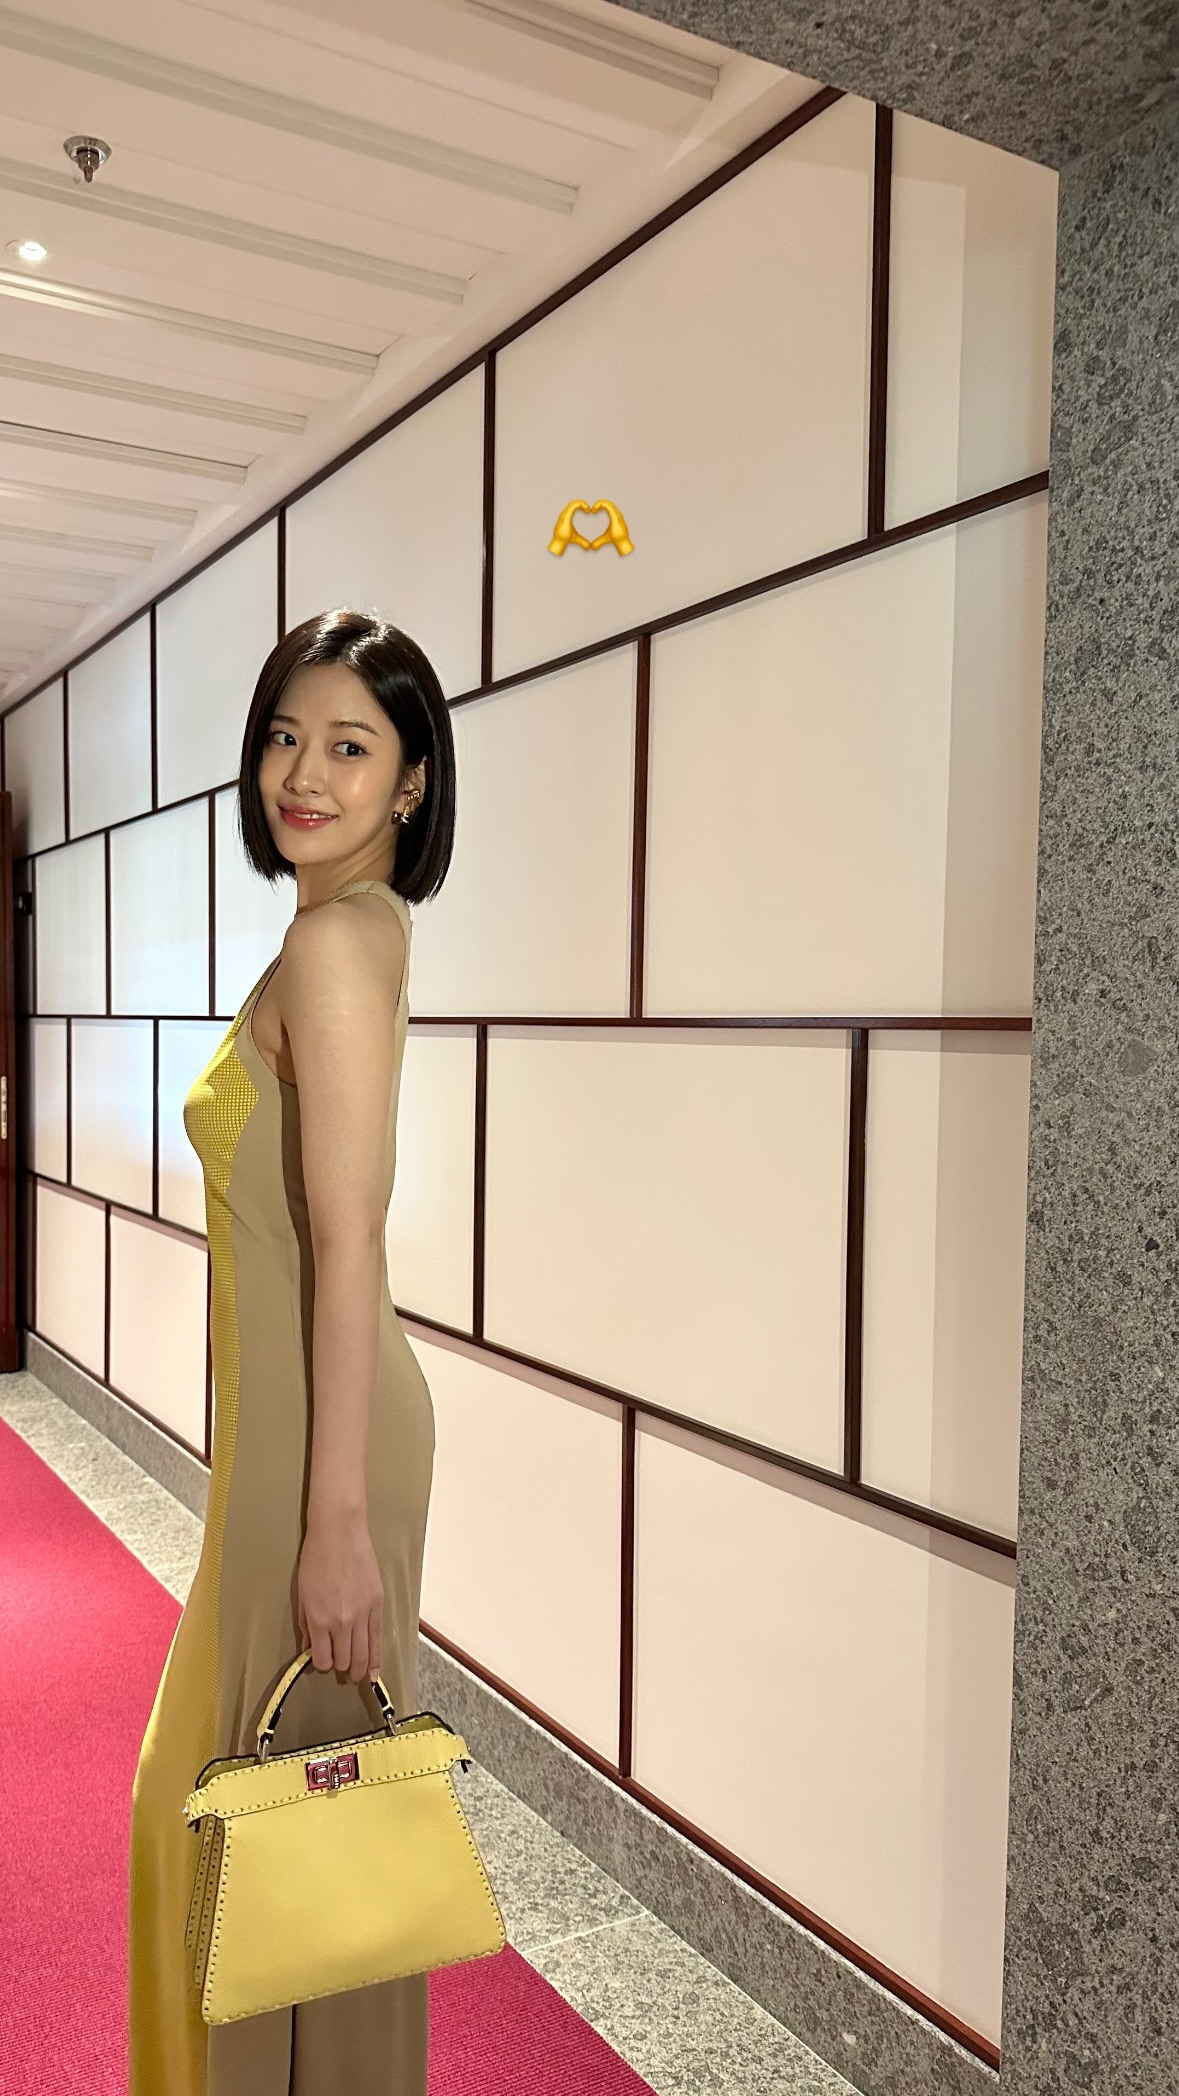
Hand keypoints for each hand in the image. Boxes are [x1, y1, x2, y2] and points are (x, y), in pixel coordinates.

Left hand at [296, 1508, 383, 1682]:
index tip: (320, 1662)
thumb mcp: (303, 1594)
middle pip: (345, 1660)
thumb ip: (306, 1624)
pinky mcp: (377, 1604)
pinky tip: (375, 1670)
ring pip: (364, 1654)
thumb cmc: (315, 1559)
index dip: (320, 1665)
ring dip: (360, 1668)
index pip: (322, 1659)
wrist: (340, 1533)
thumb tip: (310, 1646)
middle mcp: (342, 1622)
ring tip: (358, 1676)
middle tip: (341, 1672)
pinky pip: (378, 1638)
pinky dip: (377, 1658)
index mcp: (320, 1620)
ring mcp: (363, 1614)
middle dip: (341, 1669)